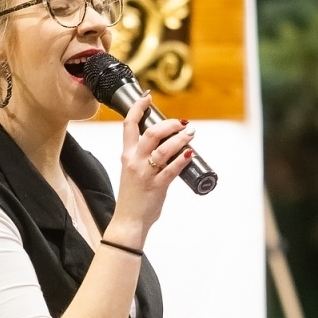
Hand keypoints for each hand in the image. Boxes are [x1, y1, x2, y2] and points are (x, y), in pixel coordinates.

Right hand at [106, 92, 194, 245]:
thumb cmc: (132, 197)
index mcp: (126, 155)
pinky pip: (172, 168)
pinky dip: (183, 158)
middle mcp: (134, 161)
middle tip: (182, 123)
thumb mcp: (132, 171)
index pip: (128, 125)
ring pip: (165, 148)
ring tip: (191, 134)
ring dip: (181, 138)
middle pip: (151, 132)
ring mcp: (146, 173)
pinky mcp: (157, 185)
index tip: (147, 97)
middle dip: (169, 124)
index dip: (138, 107)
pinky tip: (191, 153)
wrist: (129, 220)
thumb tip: (165, 145)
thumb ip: (143, 157)